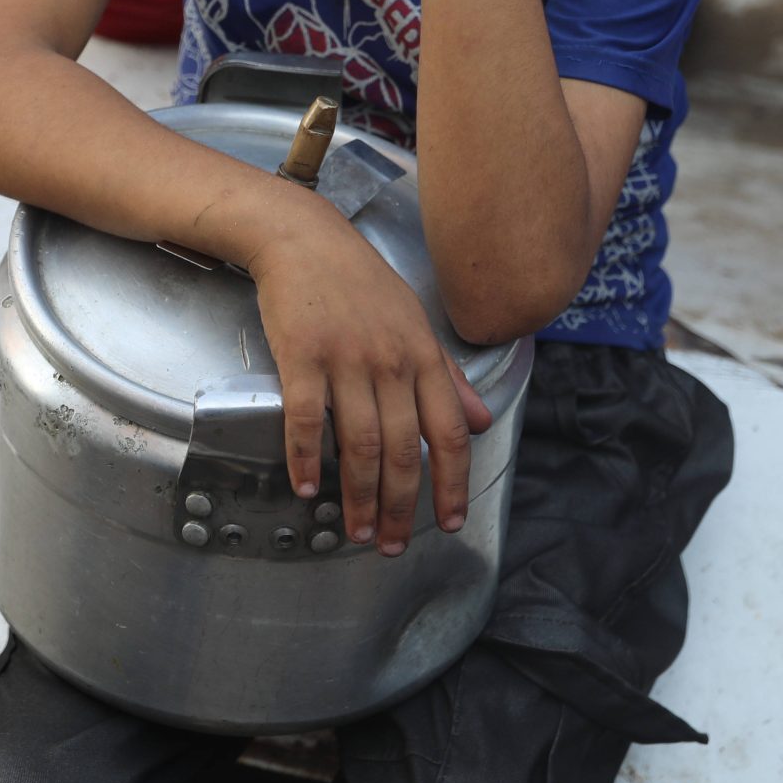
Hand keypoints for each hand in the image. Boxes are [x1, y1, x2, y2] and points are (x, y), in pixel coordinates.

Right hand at [243, 208, 494, 554]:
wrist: (304, 238)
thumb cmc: (360, 283)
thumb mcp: (416, 323)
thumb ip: (449, 378)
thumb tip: (481, 422)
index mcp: (424, 356)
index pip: (450, 431)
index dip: (454, 483)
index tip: (450, 522)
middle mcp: (391, 361)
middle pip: (405, 450)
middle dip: (403, 506)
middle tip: (393, 544)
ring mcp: (346, 360)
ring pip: (360, 444)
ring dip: (361, 496)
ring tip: (358, 531)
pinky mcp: (301, 356)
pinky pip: (306, 419)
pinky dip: (306, 459)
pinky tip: (308, 487)